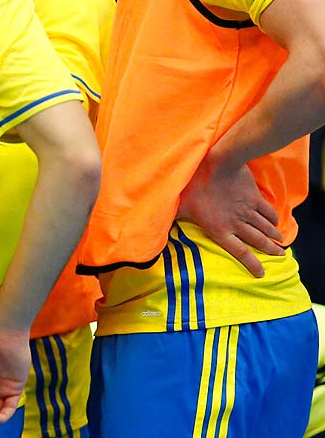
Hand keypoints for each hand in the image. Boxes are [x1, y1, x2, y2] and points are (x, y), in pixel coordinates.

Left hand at [177, 154, 284, 276]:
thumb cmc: (195, 185)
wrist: (219, 163)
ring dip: (274, 236)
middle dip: (270, 250)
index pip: (238, 252)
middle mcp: (237, 223)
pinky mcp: (255, 197)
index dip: (251, 264)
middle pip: (258, 241)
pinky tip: (276, 222)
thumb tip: (157, 232)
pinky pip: (268, 211)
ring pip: (265, 227)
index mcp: (220, 229)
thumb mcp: (179, 206)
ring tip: (281, 243)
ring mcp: (248, 210)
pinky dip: (273, 218)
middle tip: (280, 257)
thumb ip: (173, 220)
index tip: (261, 274)